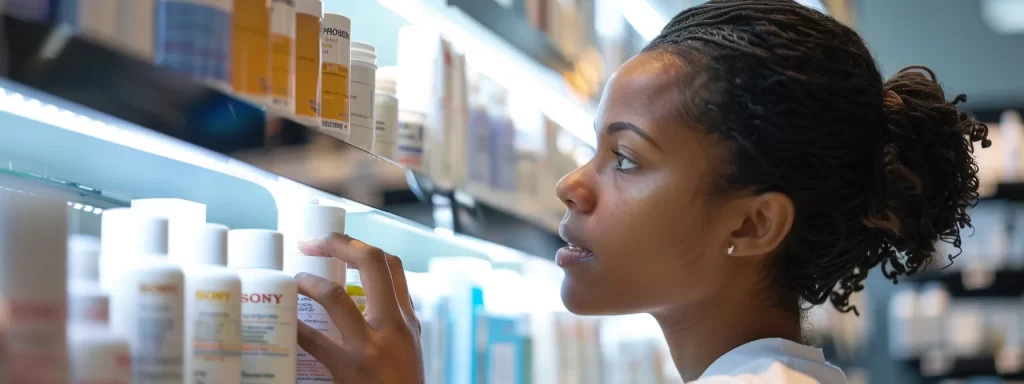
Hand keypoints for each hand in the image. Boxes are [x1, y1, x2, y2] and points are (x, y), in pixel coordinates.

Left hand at [295, 233, 423, 383]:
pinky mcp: (348, 368)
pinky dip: (293, 326)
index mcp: (407, 319)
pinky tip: (282, 322)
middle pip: (371, 262)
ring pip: (336, 296)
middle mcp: (394, 324)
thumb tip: (354, 301)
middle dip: (337, 244)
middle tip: (309, 243)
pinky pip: (313, 340)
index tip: (336, 243)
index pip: (392, 265)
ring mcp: (371, 345)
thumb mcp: (408, 349)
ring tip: (292, 280)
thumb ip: (390, 324)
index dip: (361, 245)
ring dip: (308, 282)